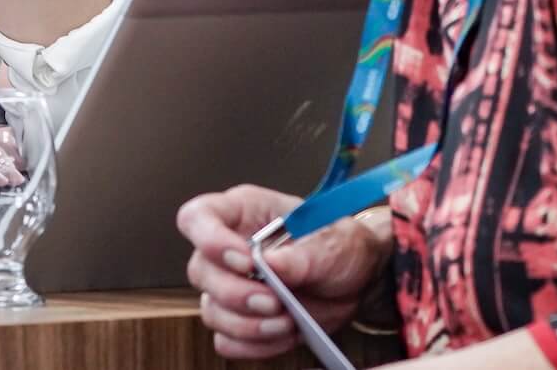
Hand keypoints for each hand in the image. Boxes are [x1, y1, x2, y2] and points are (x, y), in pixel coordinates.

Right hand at [177, 185, 393, 361]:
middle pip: (201, 271)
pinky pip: (227, 341)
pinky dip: (255, 345)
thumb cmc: (340, 247)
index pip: (198, 217)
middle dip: (236, 293)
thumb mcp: (332, 242)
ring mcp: (231, 286)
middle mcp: (229, 248)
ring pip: (210, 311)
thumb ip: (303, 254)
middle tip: (274, 302)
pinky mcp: (240, 320)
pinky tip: (284, 333)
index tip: (246, 262)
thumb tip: (273, 263)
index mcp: (244, 212)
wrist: (358, 282)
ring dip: (248, 325)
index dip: (210, 240)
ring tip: (287, 321)